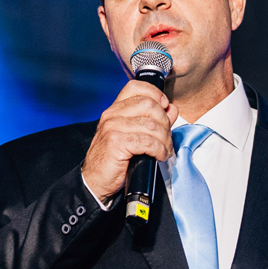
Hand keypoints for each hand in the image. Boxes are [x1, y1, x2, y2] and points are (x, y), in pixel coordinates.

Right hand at [81, 79, 176, 201]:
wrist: (96, 181)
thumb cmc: (114, 159)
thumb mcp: (133, 135)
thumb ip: (152, 120)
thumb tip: (171, 109)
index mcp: (115, 109)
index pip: (136, 87)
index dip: (155, 94)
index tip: (165, 106)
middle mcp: (112, 115)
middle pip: (149, 105)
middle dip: (165, 123)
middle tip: (166, 138)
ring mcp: (113, 128)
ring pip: (152, 125)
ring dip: (165, 140)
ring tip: (165, 150)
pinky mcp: (116, 143)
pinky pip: (147, 141)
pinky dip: (159, 150)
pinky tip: (159, 156)